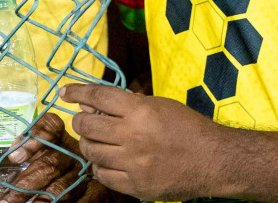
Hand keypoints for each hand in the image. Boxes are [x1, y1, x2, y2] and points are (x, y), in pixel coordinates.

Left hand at [0, 112, 83, 202]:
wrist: (73, 184)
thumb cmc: (36, 166)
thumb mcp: (11, 160)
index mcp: (54, 134)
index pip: (50, 126)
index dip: (34, 137)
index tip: (13, 155)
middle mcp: (71, 149)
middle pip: (51, 162)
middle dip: (26, 184)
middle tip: (5, 202)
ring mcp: (83, 170)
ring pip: (63, 186)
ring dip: (39, 201)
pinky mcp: (94, 190)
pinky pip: (83, 199)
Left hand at [63, 82, 229, 199]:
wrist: (213, 160)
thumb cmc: (188, 127)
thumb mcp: (160, 105)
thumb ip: (128, 104)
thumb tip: (93, 107)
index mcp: (140, 111)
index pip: (99, 97)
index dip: (78, 92)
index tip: (64, 92)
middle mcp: (132, 136)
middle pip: (88, 126)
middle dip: (80, 121)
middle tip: (83, 120)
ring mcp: (132, 164)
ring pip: (92, 153)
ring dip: (89, 144)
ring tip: (97, 141)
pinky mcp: (135, 186)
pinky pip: (103, 176)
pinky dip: (100, 167)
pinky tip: (106, 161)